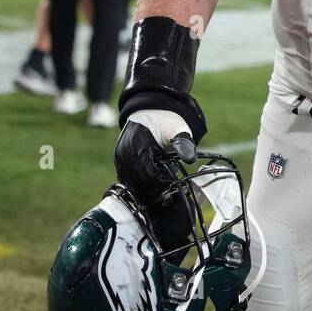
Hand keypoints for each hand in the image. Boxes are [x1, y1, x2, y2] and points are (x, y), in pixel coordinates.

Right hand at [113, 99, 197, 259]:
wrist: (149, 109)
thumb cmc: (165, 119)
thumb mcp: (177, 128)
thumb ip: (183, 143)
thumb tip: (191, 159)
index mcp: (137, 147)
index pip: (148, 175)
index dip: (161, 186)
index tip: (173, 193)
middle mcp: (124, 155)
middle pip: (138, 184)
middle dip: (154, 193)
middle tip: (169, 201)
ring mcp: (120, 159)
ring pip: (132, 185)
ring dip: (146, 192)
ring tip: (162, 198)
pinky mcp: (120, 163)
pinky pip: (129, 180)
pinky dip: (140, 187)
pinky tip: (153, 191)